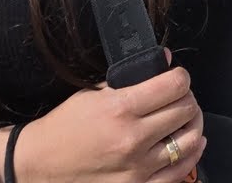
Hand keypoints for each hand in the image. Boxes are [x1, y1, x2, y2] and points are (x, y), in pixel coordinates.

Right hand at [16, 49, 204, 182]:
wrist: (38, 165)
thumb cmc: (63, 128)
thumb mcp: (92, 95)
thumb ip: (130, 79)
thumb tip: (164, 60)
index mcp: (120, 109)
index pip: (175, 85)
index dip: (181, 77)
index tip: (177, 77)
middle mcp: (132, 138)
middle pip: (186, 109)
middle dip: (187, 98)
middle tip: (179, 97)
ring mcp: (137, 167)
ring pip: (190, 140)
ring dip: (192, 124)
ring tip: (185, 119)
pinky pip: (181, 170)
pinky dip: (192, 153)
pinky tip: (190, 143)